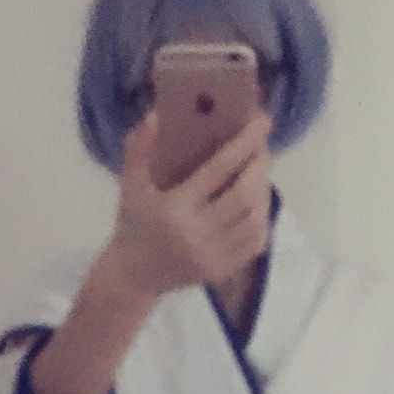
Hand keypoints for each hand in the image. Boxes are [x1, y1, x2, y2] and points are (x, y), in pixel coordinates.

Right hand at [102, 109, 273, 305]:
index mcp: (175, 209)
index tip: (263, 122)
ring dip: (264, 193)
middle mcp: (196, 234)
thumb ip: (138, 150)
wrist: (132, 277)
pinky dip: (262, 221)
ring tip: (260, 175)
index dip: (244, 144)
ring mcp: (211, 257)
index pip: (218, 171)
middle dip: (260, 167)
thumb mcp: (130, 186)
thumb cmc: (132, 225)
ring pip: (254, 220)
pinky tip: (257, 205)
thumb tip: (155, 116)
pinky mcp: (220, 272)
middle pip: (244, 196)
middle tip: (263, 148)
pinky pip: (254, 244)